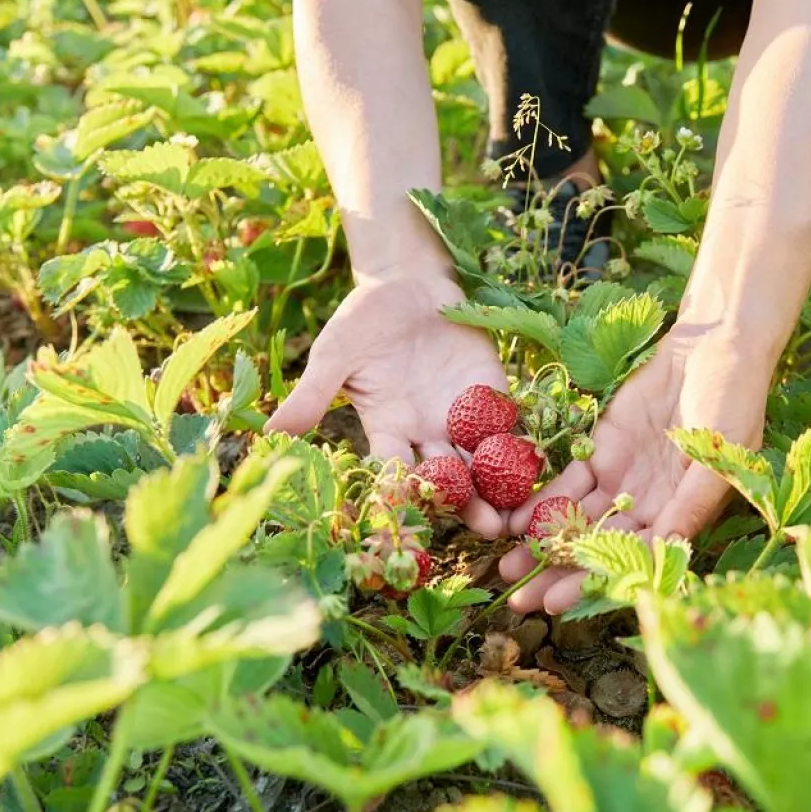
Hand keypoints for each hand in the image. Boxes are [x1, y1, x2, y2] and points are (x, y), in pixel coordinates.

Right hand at [265, 273, 508, 537]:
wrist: (405, 281)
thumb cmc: (362, 319)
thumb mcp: (334, 356)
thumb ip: (311, 396)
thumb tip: (268, 436)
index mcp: (388, 431)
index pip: (395, 473)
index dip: (404, 500)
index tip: (415, 530)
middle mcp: (427, 432)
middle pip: (450, 477)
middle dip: (468, 504)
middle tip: (489, 529)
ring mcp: (461, 414)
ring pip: (483, 459)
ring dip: (502, 485)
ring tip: (521, 509)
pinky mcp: (491, 391)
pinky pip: (508, 421)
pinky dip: (523, 441)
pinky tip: (541, 461)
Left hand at [499, 321, 772, 613]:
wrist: (712, 346)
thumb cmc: (733, 401)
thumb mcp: (719, 457)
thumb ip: (691, 504)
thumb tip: (664, 552)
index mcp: (681, 516)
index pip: (630, 560)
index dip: (592, 582)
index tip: (554, 605)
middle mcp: (649, 506)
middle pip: (596, 548)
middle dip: (556, 573)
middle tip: (516, 599)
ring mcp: (623, 479)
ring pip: (575, 520)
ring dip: (540, 544)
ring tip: (504, 568)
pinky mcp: (602, 450)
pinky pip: (566, 482)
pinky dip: (539, 500)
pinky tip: (510, 519)